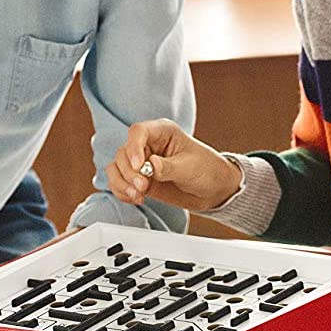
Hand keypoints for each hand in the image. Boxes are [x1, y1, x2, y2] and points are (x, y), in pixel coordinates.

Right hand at [107, 119, 242, 212]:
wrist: (213, 190)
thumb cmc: (207, 170)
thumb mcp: (190, 168)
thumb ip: (168, 167)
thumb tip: (150, 165)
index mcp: (163, 132)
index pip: (138, 132)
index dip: (134, 147)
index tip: (139, 166)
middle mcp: (148, 145)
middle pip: (123, 152)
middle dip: (129, 172)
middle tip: (143, 186)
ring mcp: (142, 163)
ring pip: (117, 167)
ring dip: (122, 182)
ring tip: (138, 195)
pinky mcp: (139, 179)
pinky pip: (119, 182)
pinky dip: (122, 191)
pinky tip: (135, 198)